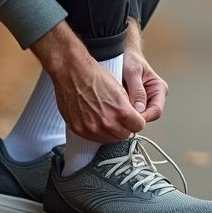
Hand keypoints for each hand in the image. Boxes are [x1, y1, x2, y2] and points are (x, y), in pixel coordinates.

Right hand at [31, 22, 145, 141]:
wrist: (73, 73)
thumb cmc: (95, 76)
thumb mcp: (120, 88)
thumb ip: (128, 107)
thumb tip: (134, 117)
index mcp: (121, 111)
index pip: (138, 126)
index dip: (137, 121)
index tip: (134, 119)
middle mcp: (107, 123)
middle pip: (124, 136)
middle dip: (125, 128)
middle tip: (120, 120)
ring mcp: (92, 128)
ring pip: (109, 139)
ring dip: (111, 132)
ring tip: (107, 119)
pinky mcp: (79, 129)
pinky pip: (94, 139)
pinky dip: (98, 133)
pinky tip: (97, 122)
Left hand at [122, 17, 167, 122]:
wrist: (123, 53)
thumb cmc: (130, 59)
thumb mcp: (132, 72)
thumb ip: (137, 90)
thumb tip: (140, 109)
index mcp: (159, 89)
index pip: (156, 111)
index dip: (143, 117)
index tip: (129, 118)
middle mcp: (155, 96)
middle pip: (148, 116)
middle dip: (135, 117)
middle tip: (120, 115)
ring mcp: (146, 100)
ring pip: (139, 116)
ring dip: (129, 115)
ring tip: (117, 109)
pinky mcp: (136, 102)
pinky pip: (132, 112)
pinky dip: (124, 111)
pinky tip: (116, 107)